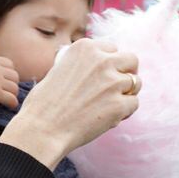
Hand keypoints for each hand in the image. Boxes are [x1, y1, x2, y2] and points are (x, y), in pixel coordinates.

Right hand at [0, 39, 138, 169]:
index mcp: (85, 48)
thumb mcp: (58, 69)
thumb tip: (97, 69)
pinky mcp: (119, 104)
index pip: (112, 48)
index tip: (105, 74)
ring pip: (136, 83)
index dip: (110, 63)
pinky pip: (134, 104)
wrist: (42, 129)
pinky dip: (124, 112)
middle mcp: (102, 60)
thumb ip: (81, 65)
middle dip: (127, 72)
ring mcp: (112, 82)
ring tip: (110, 105)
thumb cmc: (44, 104)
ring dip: (126, 94)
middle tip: (118, 87)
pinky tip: (109, 118)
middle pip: (131, 60)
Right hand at [0, 57, 18, 107]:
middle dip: (12, 84)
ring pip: (15, 88)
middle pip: (15, 76)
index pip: (10, 64)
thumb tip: (2, 74)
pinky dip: (13, 103)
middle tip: (7, 91)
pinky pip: (12, 98)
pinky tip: (9, 105)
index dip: (9, 73)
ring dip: (12, 94)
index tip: (5, 81)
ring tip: (7, 98)